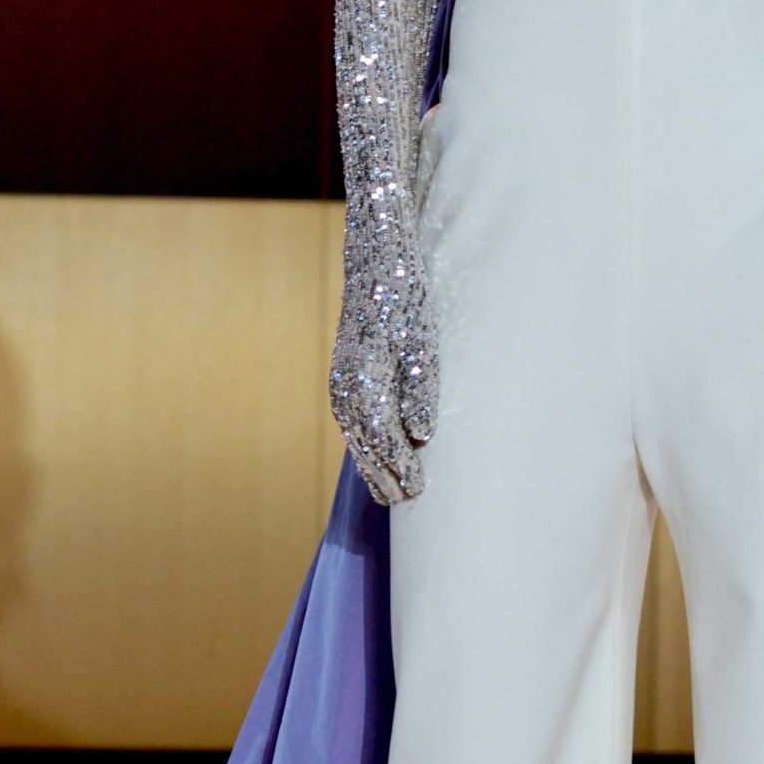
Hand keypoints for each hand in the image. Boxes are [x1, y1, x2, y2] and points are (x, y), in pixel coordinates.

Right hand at [328, 241, 439, 505]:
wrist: (376, 264)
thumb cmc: (406, 302)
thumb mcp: (424, 345)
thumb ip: (421, 391)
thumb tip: (422, 435)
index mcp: (365, 384)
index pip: (384, 440)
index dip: (401, 467)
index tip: (419, 489)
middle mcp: (346, 389)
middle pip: (366, 445)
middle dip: (385, 474)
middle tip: (406, 500)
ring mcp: (339, 383)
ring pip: (355, 437)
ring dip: (371, 464)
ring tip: (386, 490)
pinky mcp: (342, 375)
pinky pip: (351, 422)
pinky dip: (362, 444)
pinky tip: (371, 453)